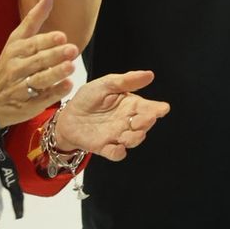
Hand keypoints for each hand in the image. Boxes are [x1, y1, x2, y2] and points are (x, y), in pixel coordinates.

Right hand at [0, 0, 78, 128]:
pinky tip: (67, 86)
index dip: (47, 41)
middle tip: (72, 50)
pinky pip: (42, 98)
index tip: (61, 36)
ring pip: (39, 80)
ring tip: (71, 67)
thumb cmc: (8, 66)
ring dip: (55, 73)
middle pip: (37, 61)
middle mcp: (16, 68)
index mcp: (14, 50)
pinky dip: (54, 93)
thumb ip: (33, 19)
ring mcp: (20, 88)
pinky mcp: (27, 105)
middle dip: (55, 55)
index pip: (32, 44)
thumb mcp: (16, 41)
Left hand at [50, 70, 167, 160]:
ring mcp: (117, 135)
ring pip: (133, 140)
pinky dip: (118, 152)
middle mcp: (127, 121)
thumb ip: (126, 80)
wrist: (67, 116)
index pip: (149, 107)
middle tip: (144, 118)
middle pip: (144, 125)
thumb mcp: (106, 84)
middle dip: (146, 123)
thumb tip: (150, 74)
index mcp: (131, 105)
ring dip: (135, 138)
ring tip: (133, 132)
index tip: (162, 109)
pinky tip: (119, 147)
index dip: (157, 109)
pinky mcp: (104, 147)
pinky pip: (116, 153)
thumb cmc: (88, 98)